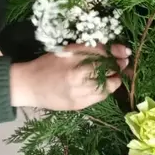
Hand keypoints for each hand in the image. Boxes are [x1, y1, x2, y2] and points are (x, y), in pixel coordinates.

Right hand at [9, 43, 130, 110]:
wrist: (29, 85)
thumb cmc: (48, 64)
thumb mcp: (67, 51)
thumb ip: (91, 49)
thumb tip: (118, 50)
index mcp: (73, 59)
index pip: (103, 54)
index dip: (117, 53)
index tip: (125, 52)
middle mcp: (77, 76)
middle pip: (108, 71)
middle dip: (118, 67)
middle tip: (121, 64)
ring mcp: (78, 93)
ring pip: (107, 87)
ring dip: (113, 80)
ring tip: (112, 75)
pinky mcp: (78, 105)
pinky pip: (99, 98)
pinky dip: (104, 91)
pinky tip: (100, 86)